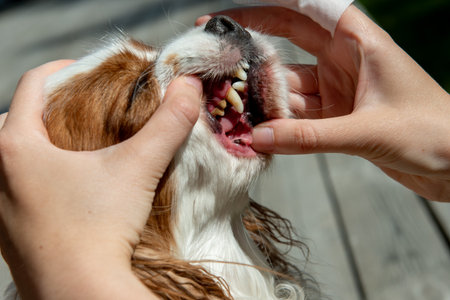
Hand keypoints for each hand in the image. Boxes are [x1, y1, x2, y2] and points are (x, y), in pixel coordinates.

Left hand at [0, 61, 202, 298]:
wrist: (79, 293)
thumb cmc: (98, 228)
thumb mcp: (137, 168)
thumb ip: (167, 124)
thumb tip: (190, 88)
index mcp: (15, 146)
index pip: (33, 84)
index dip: (65, 69)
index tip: (92, 73)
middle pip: (19, 119)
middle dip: (55, 107)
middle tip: (90, 108)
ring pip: (15, 156)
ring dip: (45, 143)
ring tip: (80, 145)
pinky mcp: (9, 232)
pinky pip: (17, 187)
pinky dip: (40, 176)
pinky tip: (70, 187)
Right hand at [197, 6, 449, 201]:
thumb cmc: (430, 134)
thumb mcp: (366, 131)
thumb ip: (309, 137)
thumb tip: (257, 138)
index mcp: (360, 43)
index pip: (305, 10)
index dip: (266, 8)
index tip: (229, 16)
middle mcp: (346, 61)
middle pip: (290, 43)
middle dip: (254, 47)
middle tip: (217, 53)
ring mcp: (340, 90)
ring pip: (291, 86)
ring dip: (265, 95)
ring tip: (230, 100)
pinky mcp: (338, 117)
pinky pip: (300, 115)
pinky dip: (281, 122)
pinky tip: (258, 128)